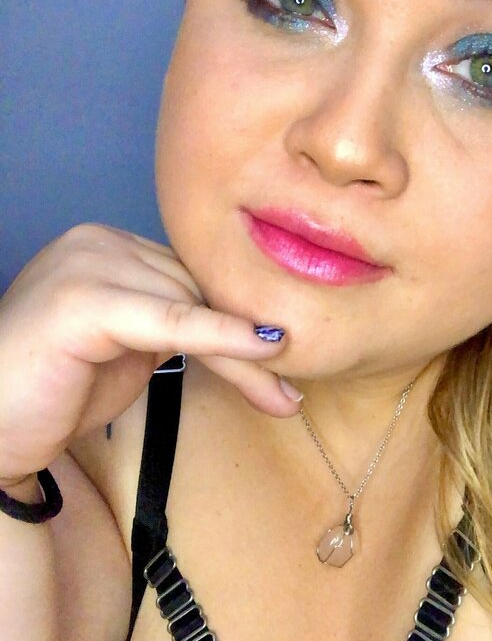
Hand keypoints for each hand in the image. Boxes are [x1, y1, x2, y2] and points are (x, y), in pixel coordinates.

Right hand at [0, 223, 298, 486]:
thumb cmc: (54, 391)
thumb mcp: (131, 348)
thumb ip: (177, 323)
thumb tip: (256, 329)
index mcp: (109, 245)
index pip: (193, 277)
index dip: (239, 321)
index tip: (287, 361)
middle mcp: (98, 242)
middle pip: (199, 289)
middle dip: (247, 345)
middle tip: (288, 394)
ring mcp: (87, 263)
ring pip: (195, 306)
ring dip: (242, 357)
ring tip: (279, 398)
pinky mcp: (84, 299)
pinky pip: (172, 320)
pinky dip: (219, 336)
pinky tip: (262, 350)